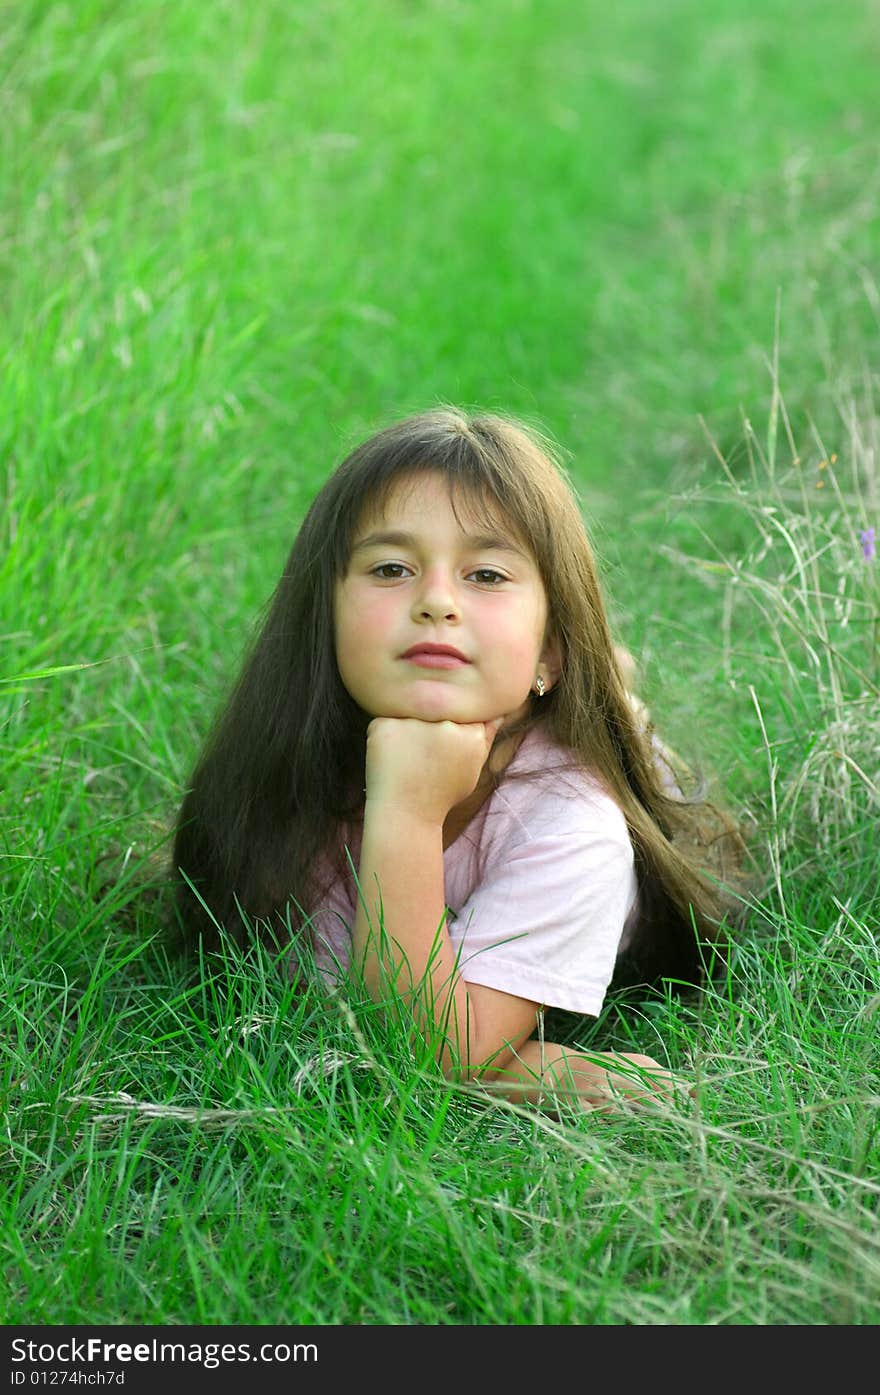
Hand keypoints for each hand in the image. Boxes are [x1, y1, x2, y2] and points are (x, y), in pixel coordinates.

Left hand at [364, 716, 503, 825]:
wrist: (407, 815)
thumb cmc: (441, 794)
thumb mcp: (473, 768)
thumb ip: (486, 737)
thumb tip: (498, 711)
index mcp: (470, 731)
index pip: (461, 710)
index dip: (451, 726)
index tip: (442, 746)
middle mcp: (444, 722)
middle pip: (436, 707)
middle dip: (428, 724)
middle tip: (421, 755)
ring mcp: (413, 721)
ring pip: (410, 711)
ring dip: (407, 727)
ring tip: (406, 757)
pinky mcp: (384, 724)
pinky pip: (385, 720)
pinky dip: (385, 735)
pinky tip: (390, 757)